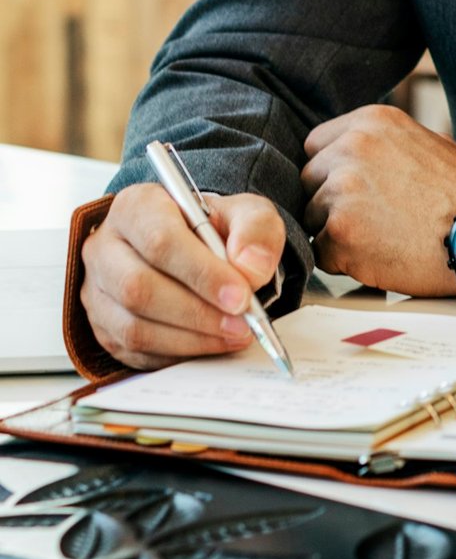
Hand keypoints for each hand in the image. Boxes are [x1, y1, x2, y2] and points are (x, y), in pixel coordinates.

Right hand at [82, 183, 285, 369]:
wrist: (198, 246)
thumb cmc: (216, 227)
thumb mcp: (247, 212)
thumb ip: (255, 230)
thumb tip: (252, 268)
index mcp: (137, 206)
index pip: (161, 241)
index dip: (201, 272)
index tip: (240, 294)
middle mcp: (106, 247)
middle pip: (139, 287)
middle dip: (197, 311)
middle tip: (241, 321)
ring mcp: (97, 290)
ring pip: (133, 326)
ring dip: (190, 337)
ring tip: (234, 333)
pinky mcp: (102, 326)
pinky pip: (133, 351)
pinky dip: (177, 352)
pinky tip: (210, 344)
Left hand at [301, 105, 455, 296]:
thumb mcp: (423, 141)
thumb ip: (379, 144)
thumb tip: (347, 155)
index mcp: (370, 122)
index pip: (316, 144)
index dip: (330, 170)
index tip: (352, 187)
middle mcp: (350, 148)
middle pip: (309, 180)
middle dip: (329, 200)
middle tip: (370, 217)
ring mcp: (341, 190)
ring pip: (312, 217)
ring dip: (336, 231)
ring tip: (381, 236)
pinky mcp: (340, 232)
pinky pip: (321, 251)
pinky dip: (344, 260)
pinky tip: (379, 255)